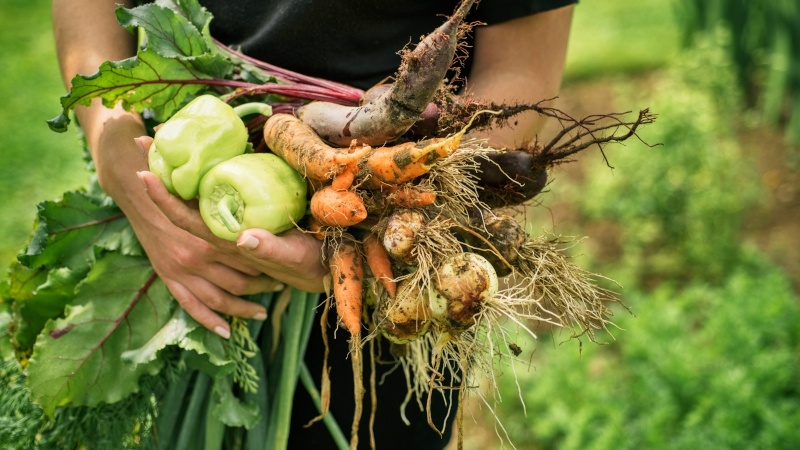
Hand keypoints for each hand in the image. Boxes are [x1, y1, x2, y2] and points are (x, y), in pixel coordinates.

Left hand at [135, 137, 328, 323]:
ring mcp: (231, 224)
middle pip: (181, 203)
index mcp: (226, 241)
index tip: (143, 172)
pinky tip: (194, 161)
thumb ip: (270, 250)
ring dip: (174, 173)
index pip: (186, 218)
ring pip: (193, 199)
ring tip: (159, 145)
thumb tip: (244, 238)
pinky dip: (198, 178)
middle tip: (142, 142)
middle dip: (161, 172)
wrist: (320, 269)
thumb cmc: (307, 262)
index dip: (164, 198)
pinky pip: (213, 198)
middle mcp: (222, 232)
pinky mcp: (244, 217)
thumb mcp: (293, 257)